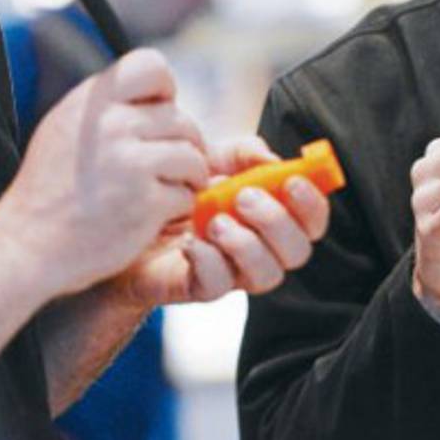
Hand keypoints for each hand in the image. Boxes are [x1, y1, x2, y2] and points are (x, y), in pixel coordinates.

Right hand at [0, 49, 210, 297]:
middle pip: (181, 118)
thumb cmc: (49, 191)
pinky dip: (178, 208)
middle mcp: (112, 126)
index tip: (160, 112)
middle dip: (183, 144)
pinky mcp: (146, 202)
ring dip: (188, 176)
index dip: (165, 88)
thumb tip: (160, 96)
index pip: (150, 65)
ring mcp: (131, 163)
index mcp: (92, 102)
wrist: (25, 247)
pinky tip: (155, 215)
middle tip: (168, 167)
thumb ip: (107, 107)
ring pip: (193, 155)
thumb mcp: (65, 129)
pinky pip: (187, 194)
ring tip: (167, 189)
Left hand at [115, 136, 330, 307]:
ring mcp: (233, 271)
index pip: (312, 221)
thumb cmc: (179, 187)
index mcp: (272, 216)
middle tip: (243, 196)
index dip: (312, 204)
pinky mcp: (200, 287)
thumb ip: (244, 152)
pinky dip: (208, 261)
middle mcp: (261, 248)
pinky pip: (217, 286)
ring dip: (247, 244)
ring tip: (215, 221)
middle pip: (297, 251)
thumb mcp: (212, 157)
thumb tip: (273, 159)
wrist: (126, 216)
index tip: (292, 180)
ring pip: (266, 275)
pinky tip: (190, 241)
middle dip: (277, 222)